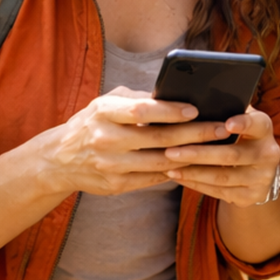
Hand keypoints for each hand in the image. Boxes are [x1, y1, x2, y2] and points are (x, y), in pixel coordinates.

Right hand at [36, 88, 205, 196]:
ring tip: (217, 147)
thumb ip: (137, 99)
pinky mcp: (116, 185)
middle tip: (221, 128)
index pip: (141, 110)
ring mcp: (111, 165)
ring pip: (161, 162)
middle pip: (158, 138)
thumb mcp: (107, 103)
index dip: (170, 110)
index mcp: (104, 112)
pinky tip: (197, 164)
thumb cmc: (93, 123)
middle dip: (194, 134)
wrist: (58, 160)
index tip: (195, 108)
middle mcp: (106, 139)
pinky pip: (154, 178)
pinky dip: (177, 171)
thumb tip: (175, 94)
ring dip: (192, 155)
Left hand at [162, 107, 279, 207]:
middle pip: (231, 155)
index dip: (244, 124)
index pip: (257, 124)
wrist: (258, 173)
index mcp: (264, 129)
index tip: (227, 123)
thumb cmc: (239, 136)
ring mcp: (261, 178)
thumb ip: (225, 110)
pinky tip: (178, 176)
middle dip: (198, 153)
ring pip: (222, 177)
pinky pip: (219, 192)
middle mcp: (268, 154)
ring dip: (192, 172)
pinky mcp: (251, 196)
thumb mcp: (238, 121)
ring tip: (168, 165)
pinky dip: (196, 184)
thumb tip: (193, 95)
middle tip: (170, 150)